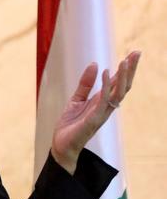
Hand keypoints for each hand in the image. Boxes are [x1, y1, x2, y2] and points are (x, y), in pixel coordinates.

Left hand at [51, 51, 140, 173]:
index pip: (119, 83)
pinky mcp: (93, 119)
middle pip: (123, 86)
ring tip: (125, 61)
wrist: (61, 145)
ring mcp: (101, 113)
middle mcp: (106, 107)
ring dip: (122, 77)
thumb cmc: (71, 125)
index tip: (134, 53)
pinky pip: (102, 101)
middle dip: (130, 70)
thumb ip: (85, 84)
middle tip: (137, 53)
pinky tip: (106, 74)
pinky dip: (106, 87)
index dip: (126, 69)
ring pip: (118, 93)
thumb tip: (95, 64)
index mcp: (103, 102)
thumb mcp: (76, 99)